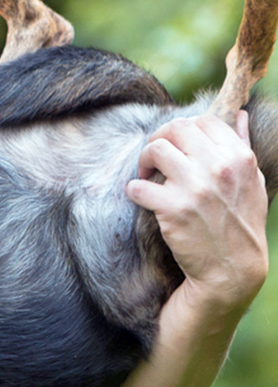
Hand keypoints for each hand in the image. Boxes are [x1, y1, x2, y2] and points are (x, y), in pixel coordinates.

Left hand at [126, 111, 267, 319]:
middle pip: (176, 128)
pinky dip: (134, 191)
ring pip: (155, 150)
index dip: (183, 129)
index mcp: (240, 159)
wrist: (232, 271)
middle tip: (154, 157)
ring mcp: (195, 189)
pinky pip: (138, 186)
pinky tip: (142, 198)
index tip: (176, 144)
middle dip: (159, 138)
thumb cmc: (240, 224)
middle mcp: (219, 169)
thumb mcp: (252, 182)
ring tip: (147, 176)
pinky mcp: (173, 210)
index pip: (204, 121)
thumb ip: (244, 146)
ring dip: (144, 161)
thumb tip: (242, 114)